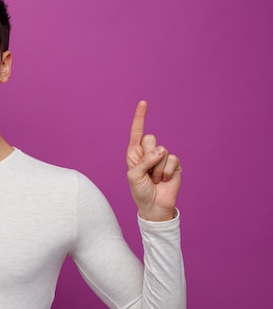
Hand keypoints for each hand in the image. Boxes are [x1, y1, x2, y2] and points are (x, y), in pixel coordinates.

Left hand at [126, 100, 180, 220]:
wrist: (154, 206)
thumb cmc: (140, 191)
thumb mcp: (134, 176)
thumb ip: (144, 161)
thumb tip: (162, 150)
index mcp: (134, 152)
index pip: (137, 131)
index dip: (140, 116)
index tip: (143, 102)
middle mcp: (148, 152)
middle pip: (150, 139)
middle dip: (148, 156)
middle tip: (147, 172)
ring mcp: (162, 157)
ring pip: (162, 150)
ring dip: (157, 169)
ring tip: (154, 179)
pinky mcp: (174, 164)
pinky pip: (171, 160)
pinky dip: (166, 172)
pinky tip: (164, 180)